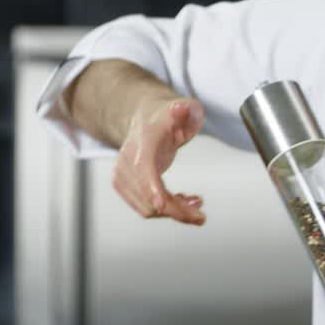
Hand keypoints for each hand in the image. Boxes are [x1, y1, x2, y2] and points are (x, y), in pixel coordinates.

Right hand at [113, 97, 205, 224]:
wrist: (145, 121)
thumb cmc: (165, 117)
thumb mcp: (180, 109)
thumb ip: (184, 110)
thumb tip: (181, 108)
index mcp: (142, 143)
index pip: (144, 168)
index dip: (152, 187)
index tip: (162, 204)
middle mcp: (128, 162)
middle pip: (150, 197)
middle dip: (177, 211)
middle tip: (200, 216)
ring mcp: (123, 177)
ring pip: (148, 209)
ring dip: (174, 212)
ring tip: (195, 204)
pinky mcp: (125, 188)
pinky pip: (146, 208)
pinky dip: (166, 211)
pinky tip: (184, 202)